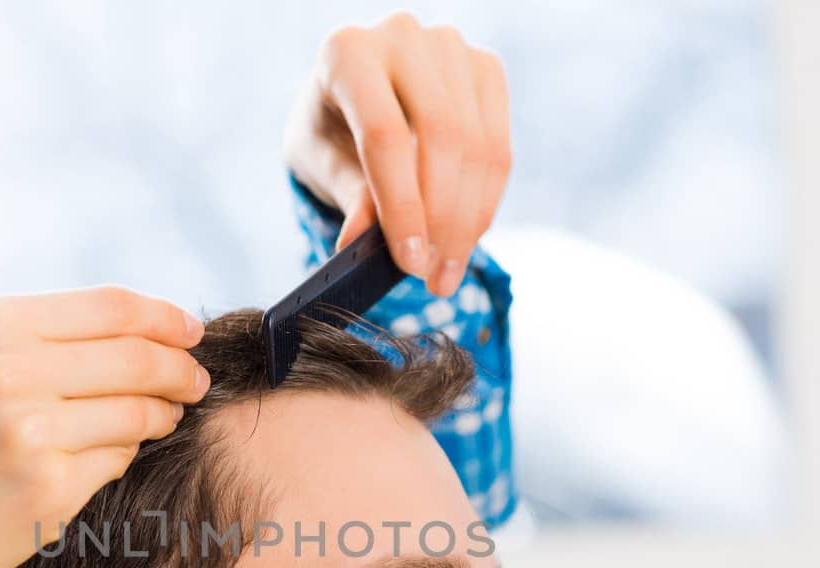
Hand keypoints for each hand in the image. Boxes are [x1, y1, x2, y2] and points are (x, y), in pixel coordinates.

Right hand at [0, 287, 208, 567]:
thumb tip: (145, 334)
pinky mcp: (48, 491)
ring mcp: (32, 433)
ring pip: (136, 415)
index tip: (191, 334)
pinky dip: (120, 459)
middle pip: (139, 360)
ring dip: (157, 417)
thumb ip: (42, 339)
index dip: (167, 319)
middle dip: (180, 372)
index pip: (114, 307)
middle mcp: (12, 372)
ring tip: (157, 420)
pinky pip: (116, 464)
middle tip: (195, 383)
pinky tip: (101, 461)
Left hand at [282, 13, 511, 297]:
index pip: (385, 136)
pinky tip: (466, 238)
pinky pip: (498, 148)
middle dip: (443, 220)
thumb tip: (359, 248)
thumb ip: (348, 196)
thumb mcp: (321, 163)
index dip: (402, 207)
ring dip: (469, 221)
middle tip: (433, 279)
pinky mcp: (485, 68)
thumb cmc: (329, 132)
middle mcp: (402, 36)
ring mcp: (451, 47)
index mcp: (347, 53)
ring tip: (447, 271)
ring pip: (478, 146)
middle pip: (443, 138)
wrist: (349, 98)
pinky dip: (485, 202)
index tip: (411, 264)